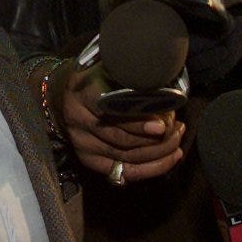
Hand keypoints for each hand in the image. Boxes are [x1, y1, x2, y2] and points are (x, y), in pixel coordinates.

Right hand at [57, 62, 184, 183]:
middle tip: (177, 131)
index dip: (138, 123)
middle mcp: (79, 123)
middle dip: (156, 140)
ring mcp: (83, 145)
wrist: (63, 95)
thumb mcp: (108, 68)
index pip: (112, 114)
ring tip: (177, 142)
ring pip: (125, 158)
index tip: (163, 125)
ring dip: (158, 153)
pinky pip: (123, 173)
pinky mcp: (89, 161)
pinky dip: (149, 169)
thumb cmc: (95, 77)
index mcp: (83, 94)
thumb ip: (131, 79)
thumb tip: (163, 94)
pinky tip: (168, 160)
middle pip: (121, 140)